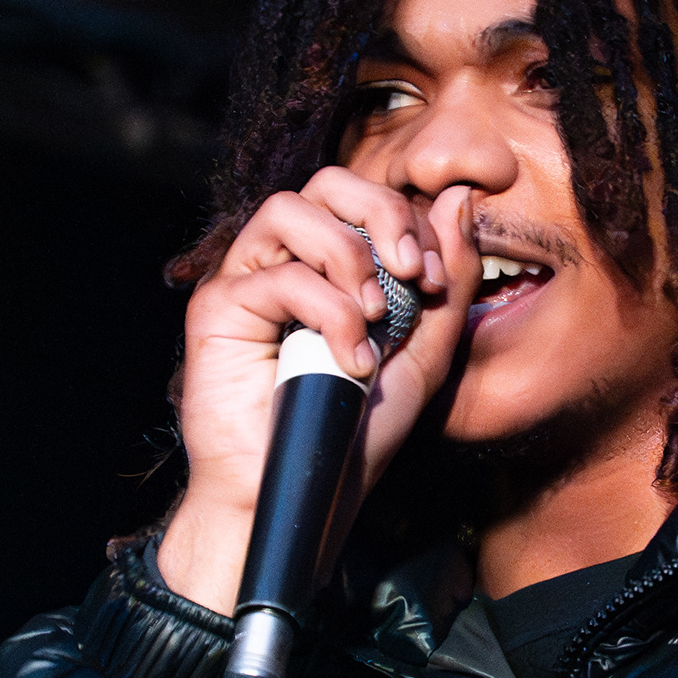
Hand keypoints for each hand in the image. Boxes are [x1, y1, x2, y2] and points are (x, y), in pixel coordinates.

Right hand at [157, 169, 481, 612]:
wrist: (304, 496)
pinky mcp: (217, 309)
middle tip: (412, 273)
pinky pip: (277, 275)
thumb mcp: (422, 355)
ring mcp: (246, 281)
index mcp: (328, 265)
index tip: (436, 280)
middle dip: (380, 214)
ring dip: (347, 256)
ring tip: (376, 317)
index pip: (366, 198)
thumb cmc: (354, 434)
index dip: (408, 221)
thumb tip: (460, 197)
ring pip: (290, 210)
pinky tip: (351, 361)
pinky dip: (328, 313)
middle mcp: (283, 262)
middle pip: (326, 181)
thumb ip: (445, 283)